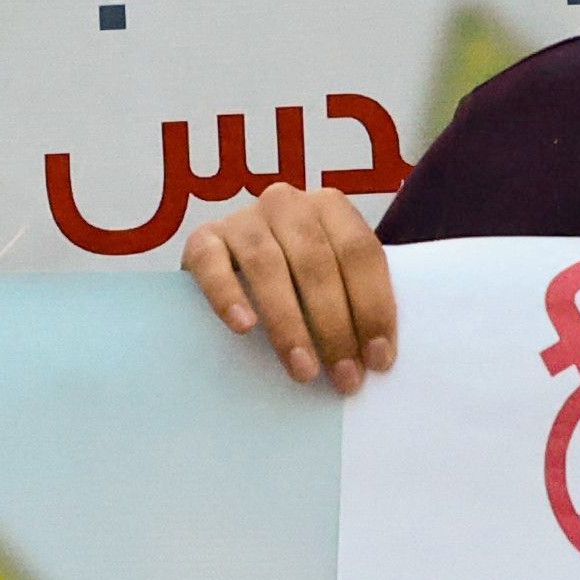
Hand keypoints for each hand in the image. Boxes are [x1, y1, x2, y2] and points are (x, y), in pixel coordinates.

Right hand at [183, 182, 394, 392]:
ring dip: (289, 324)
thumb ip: (350, 300)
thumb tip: (376, 358)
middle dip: (335, 326)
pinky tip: (244, 327)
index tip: (379, 359)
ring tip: (302, 369)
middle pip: (316, 262)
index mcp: (330, 206)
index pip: (361, 252)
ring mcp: (242, 219)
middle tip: (344, 376)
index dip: (374, 306)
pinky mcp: (201, 238)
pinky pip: (212, 265)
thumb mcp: (328, 279)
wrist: (228, 267)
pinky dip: (228, 296)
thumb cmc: (293, 281)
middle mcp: (287, 203)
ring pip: (268, 266)